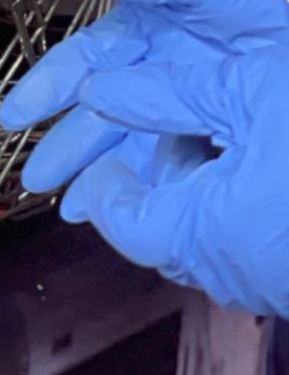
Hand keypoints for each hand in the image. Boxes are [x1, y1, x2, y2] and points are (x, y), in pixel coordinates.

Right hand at [1, 0, 288, 192]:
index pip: (80, 65)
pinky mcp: (209, 129)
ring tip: (72, 210)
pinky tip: (132, 211)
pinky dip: (149, 186)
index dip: (44, 90)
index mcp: (134, 33)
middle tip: (35, 181)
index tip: (13, 117)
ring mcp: (177, 104)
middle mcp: (147, 72)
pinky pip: (172, 162)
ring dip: (98, 176)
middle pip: (96, 115)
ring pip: (128, 144)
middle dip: (64, 148)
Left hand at [57, 36, 288, 315]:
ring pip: (208, 243)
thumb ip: (167, 96)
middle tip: (161, 119)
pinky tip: (259, 156)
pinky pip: (250, 248)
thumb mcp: (248, 90)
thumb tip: (101, 93)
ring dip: (198, 192)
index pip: (121, 221)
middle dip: (150, 181)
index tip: (110, 128)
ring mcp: (275, 284)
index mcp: (207, 233)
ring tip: (215, 128)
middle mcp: (237, 274)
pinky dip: (238, 207)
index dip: (104, 175)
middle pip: (163, 236)